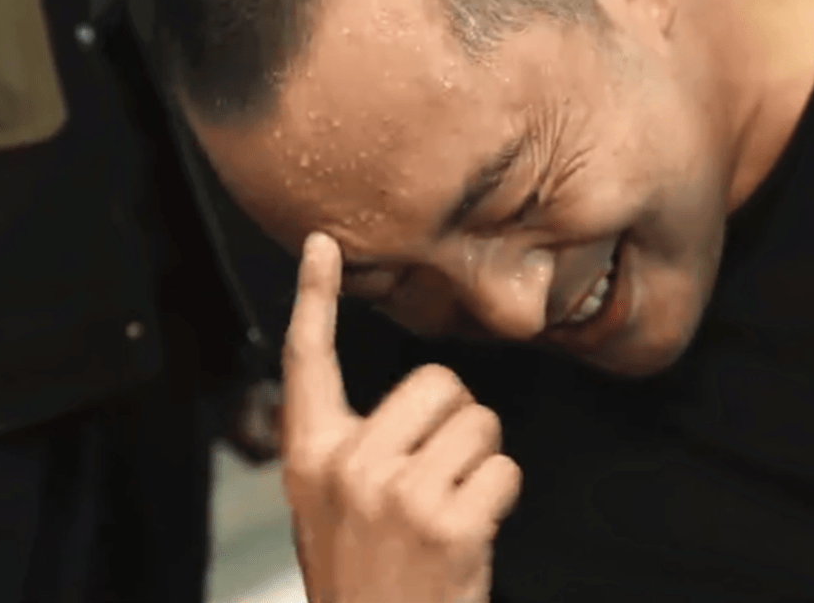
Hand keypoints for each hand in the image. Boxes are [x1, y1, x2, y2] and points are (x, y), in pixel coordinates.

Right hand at [282, 232, 521, 602]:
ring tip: (451, 508)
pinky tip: (473, 532)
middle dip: (457, 420)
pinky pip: (505, 469)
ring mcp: (398, 495)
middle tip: (438, 475)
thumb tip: (418, 398)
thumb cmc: (367, 576)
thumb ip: (356, 447)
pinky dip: (502, 497)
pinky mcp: (448, 524)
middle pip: (438, 382)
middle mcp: (349, 467)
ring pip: (480, 422)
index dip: (313, 296)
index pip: (308, 361)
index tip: (323, 244)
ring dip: (481, 461)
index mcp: (312, 459)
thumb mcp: (330, 507)